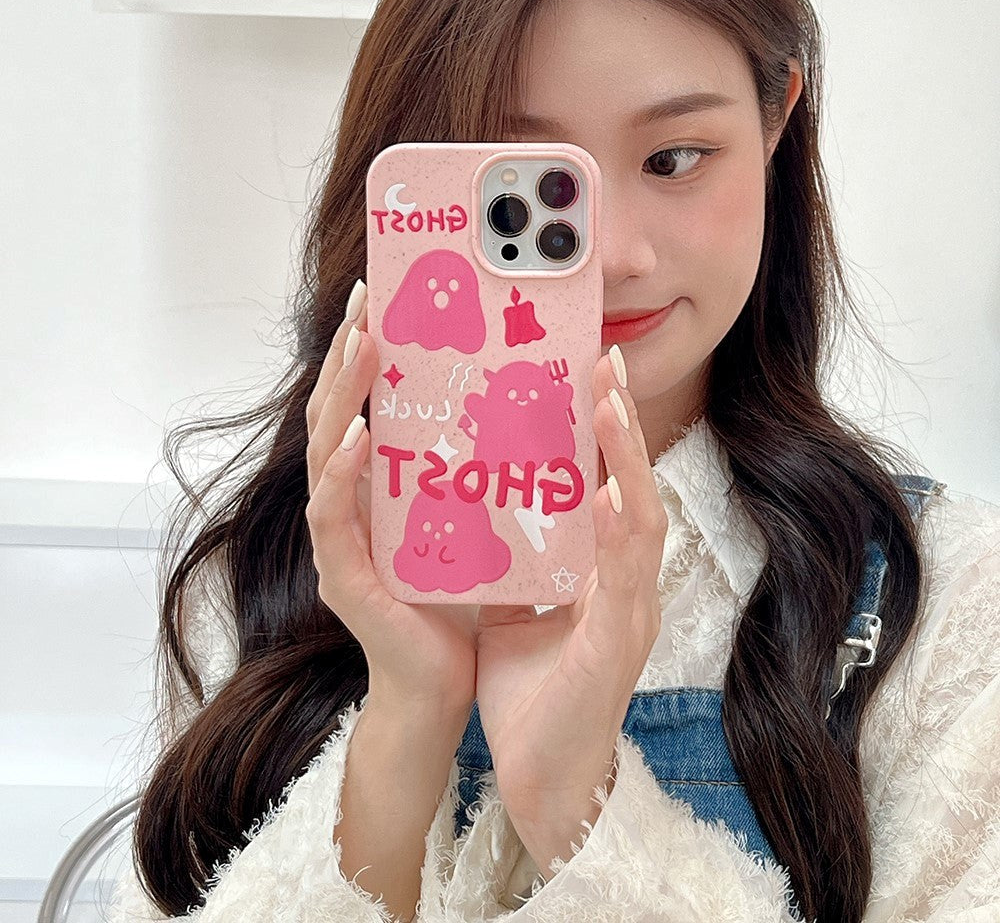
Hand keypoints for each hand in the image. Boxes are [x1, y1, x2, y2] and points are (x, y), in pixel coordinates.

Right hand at [305, 280, 478, 712]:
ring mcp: (341, 540)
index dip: (368, 358)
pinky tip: (358, 436)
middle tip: (364, 301)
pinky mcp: (344, 577)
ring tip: (360, 345)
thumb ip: (468, 468)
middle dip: (347, 357)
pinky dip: (341, 474)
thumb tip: (508, 404)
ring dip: (341, 396)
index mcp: (378, 490)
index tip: (382, 301)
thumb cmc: (460, 600)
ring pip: (325, 453)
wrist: (448, 681)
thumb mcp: (466, 517)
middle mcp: (351, 507)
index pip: (364, 410)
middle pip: (336, 417)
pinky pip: (332, 517)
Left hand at [473, 346, 667, 817]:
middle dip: (621, 427)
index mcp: (597, 576)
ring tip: (611, 404)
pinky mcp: (615, 651)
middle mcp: (622, 587)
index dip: (601, 434)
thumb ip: (510, 563)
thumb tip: (479, 509)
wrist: (545, 783)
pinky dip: (622, 536)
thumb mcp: (513, 613)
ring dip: (628, 463)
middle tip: (604, 362)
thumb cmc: (533, 697)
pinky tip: (615, 495)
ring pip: (641, 523)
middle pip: (632, 489)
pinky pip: (623, 584)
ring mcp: (627, 616)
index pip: (604, 490)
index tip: (586, 373)